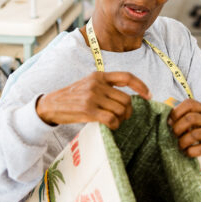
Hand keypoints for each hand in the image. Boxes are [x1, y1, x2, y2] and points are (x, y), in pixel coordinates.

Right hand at [36, 72, 150, 129]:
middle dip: (128, 111)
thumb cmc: (73, 97)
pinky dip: (115, 125)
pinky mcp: (88, 109)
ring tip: (115, 122)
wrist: (51, 104)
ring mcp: (92, 96)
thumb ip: (106, 87)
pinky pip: (111, 119)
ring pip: (120, 109)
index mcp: (99, 75)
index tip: (148, 95)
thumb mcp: (89, 84)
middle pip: (126, 99)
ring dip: (121, 119)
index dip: (140, 86)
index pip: (126, 77)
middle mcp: (97, 83)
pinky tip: (111, 126)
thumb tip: (128, 100)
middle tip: (123, 117)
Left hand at [167, 99, 200, 157]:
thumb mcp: (188, 117)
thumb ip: (177, 115)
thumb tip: (164, 119)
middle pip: (191, 118)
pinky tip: (186, 152)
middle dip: (178, 128)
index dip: (177, 112)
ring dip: (183, 141)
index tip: (170, 121)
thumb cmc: (193, 127)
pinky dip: (191, 151)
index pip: (189, 104)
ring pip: (196, 134)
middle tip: (173, 134)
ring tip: (179, 145)